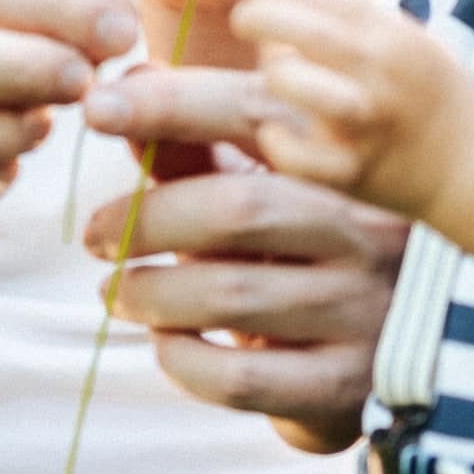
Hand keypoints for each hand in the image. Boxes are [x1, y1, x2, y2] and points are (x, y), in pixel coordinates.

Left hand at [81, 64, 406, 451]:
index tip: (96, 109)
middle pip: (239, 209)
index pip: (256, 113)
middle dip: (146, 222)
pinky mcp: (344, 385)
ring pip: (231, 296)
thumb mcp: (257, 191)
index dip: (172, 105)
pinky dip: (181, 360)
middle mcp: (369, 230)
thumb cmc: (296, 253)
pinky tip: (165, 343)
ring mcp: (364, 311)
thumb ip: (193, 149)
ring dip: (150, 295)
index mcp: (343, 165)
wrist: (378, 356)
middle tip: (95, 237)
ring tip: (117, 293)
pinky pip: (240, 376)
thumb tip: (124, 88)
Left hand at [234, 0, 473, 219]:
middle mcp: (378, 73)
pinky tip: (279, 132)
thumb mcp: (411, 41)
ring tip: (282, 81)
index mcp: (391, 36)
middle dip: (259, 16)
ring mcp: (365, 124)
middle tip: (247, 22)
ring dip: (276, 76)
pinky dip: (279, 143)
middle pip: (301, 29)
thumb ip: (359, 8)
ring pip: (290, 83)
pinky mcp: (354, 172)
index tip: (267, 1)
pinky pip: (295, 156)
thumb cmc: (435, 97)